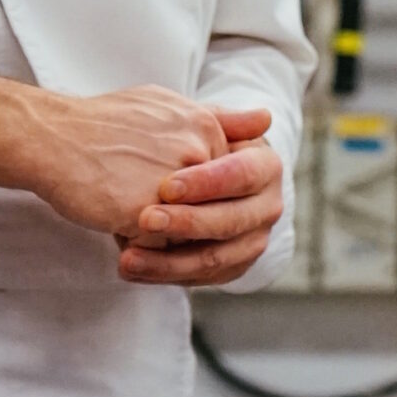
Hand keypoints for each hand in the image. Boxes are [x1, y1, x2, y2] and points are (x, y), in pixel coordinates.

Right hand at [0, 77, 229, 235]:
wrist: (50, 138)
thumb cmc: (104, 124)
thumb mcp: (167, 105)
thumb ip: (221, 119)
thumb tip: (267, 120)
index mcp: (205, 127)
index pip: (221, 182)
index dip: (190, 193)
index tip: (153, 179)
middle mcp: (197, 153)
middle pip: (206, 209)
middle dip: (177, 214)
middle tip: (135, 191)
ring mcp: (172, 185)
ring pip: (183, 231)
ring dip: (158, 228)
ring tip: (124, 200)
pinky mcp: (144, 215)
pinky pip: (155, 246)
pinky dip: (136, 240)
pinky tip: (111, 213)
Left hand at [118, 117, 282, 286]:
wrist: (209, 179)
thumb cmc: (204, 145)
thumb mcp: (210, 127)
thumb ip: (224, 120)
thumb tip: (262, 117)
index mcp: (268, 168)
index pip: (242, 175)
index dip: (207, 183)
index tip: (166, 186)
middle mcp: (268, 208)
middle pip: (229, 221)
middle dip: (186, 223)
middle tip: (145, 220)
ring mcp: (253, 242)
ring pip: (214, 259)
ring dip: (168, 262)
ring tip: (127, 258)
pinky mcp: (233, 268)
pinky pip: (199, 279)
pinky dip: (164, 276)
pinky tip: (133, 269)